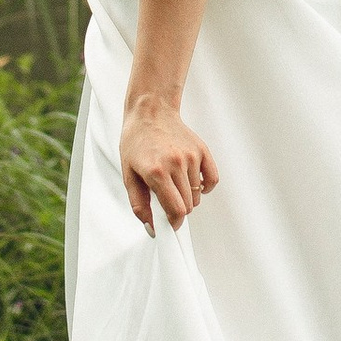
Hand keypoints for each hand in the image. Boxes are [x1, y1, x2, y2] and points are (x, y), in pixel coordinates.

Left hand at [121, 89, 219, 233]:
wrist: (150, 112)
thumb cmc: (136, 143)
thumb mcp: (129, 174)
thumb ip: (139, 204)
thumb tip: (151, 228)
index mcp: (156, 172)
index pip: (176, 210)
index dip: (174, 223)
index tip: (170, 224)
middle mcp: (176, 164)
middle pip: (188, 205)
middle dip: (178, 210)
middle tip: (167, 200)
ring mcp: (191, 156)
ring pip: (198, 195)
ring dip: (188, 197)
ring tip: (174, 184)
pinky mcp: (201, 150)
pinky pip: (212, 179)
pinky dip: (205, 187)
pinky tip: (193, 182)